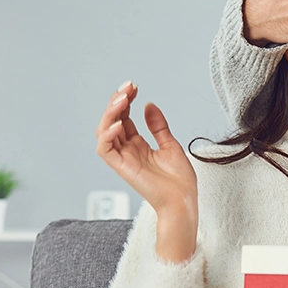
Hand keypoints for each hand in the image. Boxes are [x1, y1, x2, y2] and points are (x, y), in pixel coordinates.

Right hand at [95, 81, 197, 262]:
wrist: (183, 201)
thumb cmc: (179, 181)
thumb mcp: (170, 145)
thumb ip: (158, 126)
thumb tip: (149, 105)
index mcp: (138, 145)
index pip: (124, 117)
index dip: (126, 100)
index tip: (134, 87)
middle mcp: (128, 151)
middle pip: (112, 121)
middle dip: (117, 102)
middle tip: (128, 88)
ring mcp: (124, 159)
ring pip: (104, 132)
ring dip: (109, 114)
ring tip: (121, 100)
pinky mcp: (122, 168)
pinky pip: (105, 150)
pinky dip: (107, 136)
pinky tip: (118, 123)